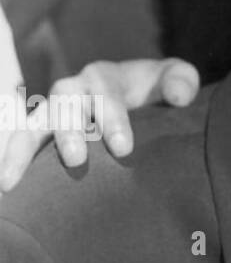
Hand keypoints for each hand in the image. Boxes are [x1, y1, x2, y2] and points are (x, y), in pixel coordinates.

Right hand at [0, 58, 199, 190]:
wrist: (137, 93)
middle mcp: (72, 91)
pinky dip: (9, 160)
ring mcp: (51, 112)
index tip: (123, 148)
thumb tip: (179, 97)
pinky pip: (19, 144)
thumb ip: (181, 81)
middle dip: (68, 131)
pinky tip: (5, 186)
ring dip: (21, 151)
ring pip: (30, 125)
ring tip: (11, 181)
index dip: (112, 118)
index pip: (105, 93)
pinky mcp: (40, 134)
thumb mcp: (174, 79)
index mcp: (103, 76)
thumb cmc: (156, 89)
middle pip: (63, 104)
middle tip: (76, 160)